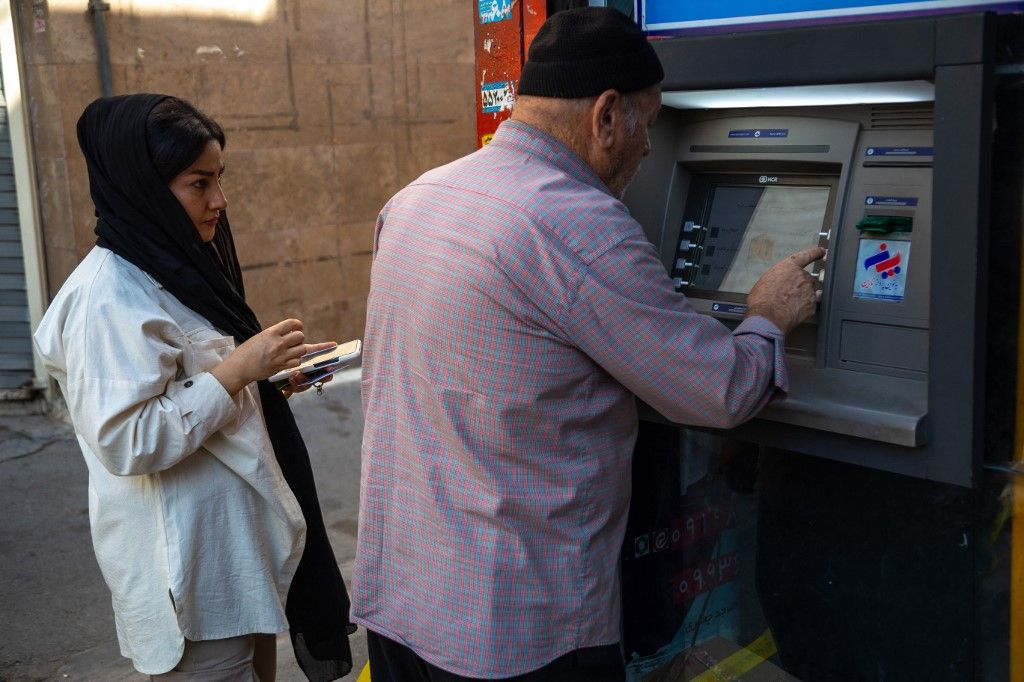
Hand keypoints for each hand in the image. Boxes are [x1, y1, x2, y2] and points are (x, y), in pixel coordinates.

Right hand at [210, 319, 335, 396]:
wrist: (239, 367)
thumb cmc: (246, 352)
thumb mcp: (260, 337)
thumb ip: (274, 334)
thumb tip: (288, 333)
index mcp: (271, 333)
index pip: (292, 323)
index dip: (297, 325)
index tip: (296, 328)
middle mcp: (277, 342)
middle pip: (300, 336)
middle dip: (298, 339)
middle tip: (293, 343)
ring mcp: (280, 355)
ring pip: (303, 349)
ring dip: (299, 350)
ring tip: (292, 352)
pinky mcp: (281, 366)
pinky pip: (298, 361)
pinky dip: (296, 361)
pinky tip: (290, 361)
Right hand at [745, 246, 824, 334]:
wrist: (767, 317)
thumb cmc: (761, 300)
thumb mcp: (765, 282)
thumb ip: (777, 278)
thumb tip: (778, 284)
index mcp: (789, 267)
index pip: (807, 255)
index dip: (815, 252)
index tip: (821, 251)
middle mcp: (802, 276)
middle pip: (807, 278)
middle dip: (800, 286)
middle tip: (787, 295)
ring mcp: (809, 291)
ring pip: (809, 292)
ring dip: (802, 297)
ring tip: (789, 305)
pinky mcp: (812, 305)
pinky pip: (810, 306)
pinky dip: (803, 309)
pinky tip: (792, 313)